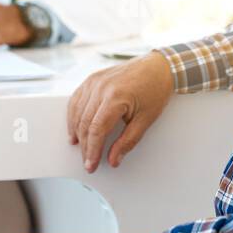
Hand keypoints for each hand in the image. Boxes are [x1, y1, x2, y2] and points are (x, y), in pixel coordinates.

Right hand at [66, 51, 173, 172]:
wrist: (159, 66)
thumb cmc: (156, 90)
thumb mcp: (146, 120)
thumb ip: (128, 141)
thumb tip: (113, 160)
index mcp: (115, 97)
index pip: (96, 130)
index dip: (92, 151)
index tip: (91, 165)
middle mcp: (101, 87)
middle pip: (84, 123)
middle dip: (85, 146)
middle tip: (87, 162)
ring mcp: (95, 81)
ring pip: (77, 111)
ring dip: (76, 132)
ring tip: (79, 148)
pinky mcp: (93, 78)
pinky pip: (77, 98)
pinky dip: (73, 115)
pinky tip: (75, 127)